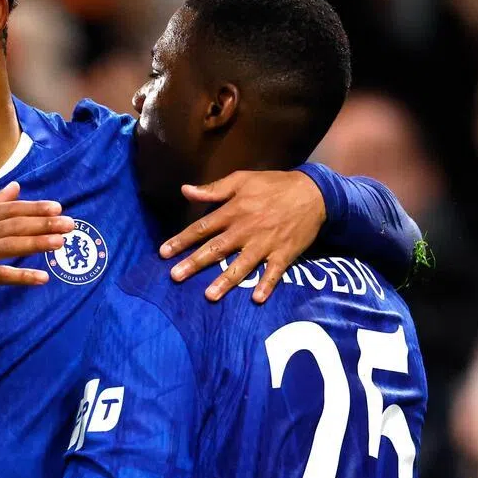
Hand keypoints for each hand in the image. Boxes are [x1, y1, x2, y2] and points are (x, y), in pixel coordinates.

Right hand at [0, 181, 73, 301]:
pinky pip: (4, 275)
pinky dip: (24, 276)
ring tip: (61, 242)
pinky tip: (43, 277)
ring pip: (12, 246)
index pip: (10, 209)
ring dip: (39, 244)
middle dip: (44, 224)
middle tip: (70, 224)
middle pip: (15, 225)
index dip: (35, 208)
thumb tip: (16, 187)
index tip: (57, 208)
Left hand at [158, 170, 325, 303]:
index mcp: (234, 211)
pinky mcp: (284, 254)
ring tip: (209, 296)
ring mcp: (265, 244)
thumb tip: (185, 190)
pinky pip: (274, 272)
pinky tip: (257, 298)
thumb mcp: (242, 179)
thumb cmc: (274, 185)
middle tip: (175, 277)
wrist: (313, 192)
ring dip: (226, 281)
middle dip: (195, 263)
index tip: (164, 253)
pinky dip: (267, 284)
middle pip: (216, 249)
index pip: (202, 228)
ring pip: (242, 264)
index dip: (182, 240)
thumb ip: (214, 189)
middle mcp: (246, 230)